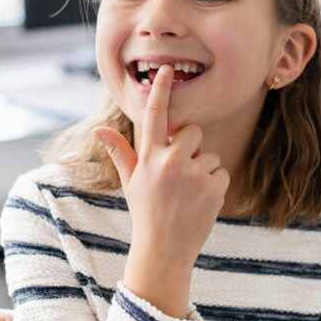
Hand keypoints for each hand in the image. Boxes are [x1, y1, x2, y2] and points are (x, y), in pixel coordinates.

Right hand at [94, 64, 228, 315]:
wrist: (165, 250)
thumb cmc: (146, 212)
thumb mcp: (130, 182)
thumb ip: (120, 152)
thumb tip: (99, 129)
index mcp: (148, 157)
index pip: (154, 116)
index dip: (160, 91)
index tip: (165, 69)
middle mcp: (170, 161)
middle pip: (193, 132)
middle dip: (191, 147)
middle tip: (180, 174)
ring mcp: (193, 174)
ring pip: (210, 154)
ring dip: (203, 170)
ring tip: (188, 194)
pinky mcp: (213, 186)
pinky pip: (222, 172)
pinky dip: (215, 186)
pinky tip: (201, 202)